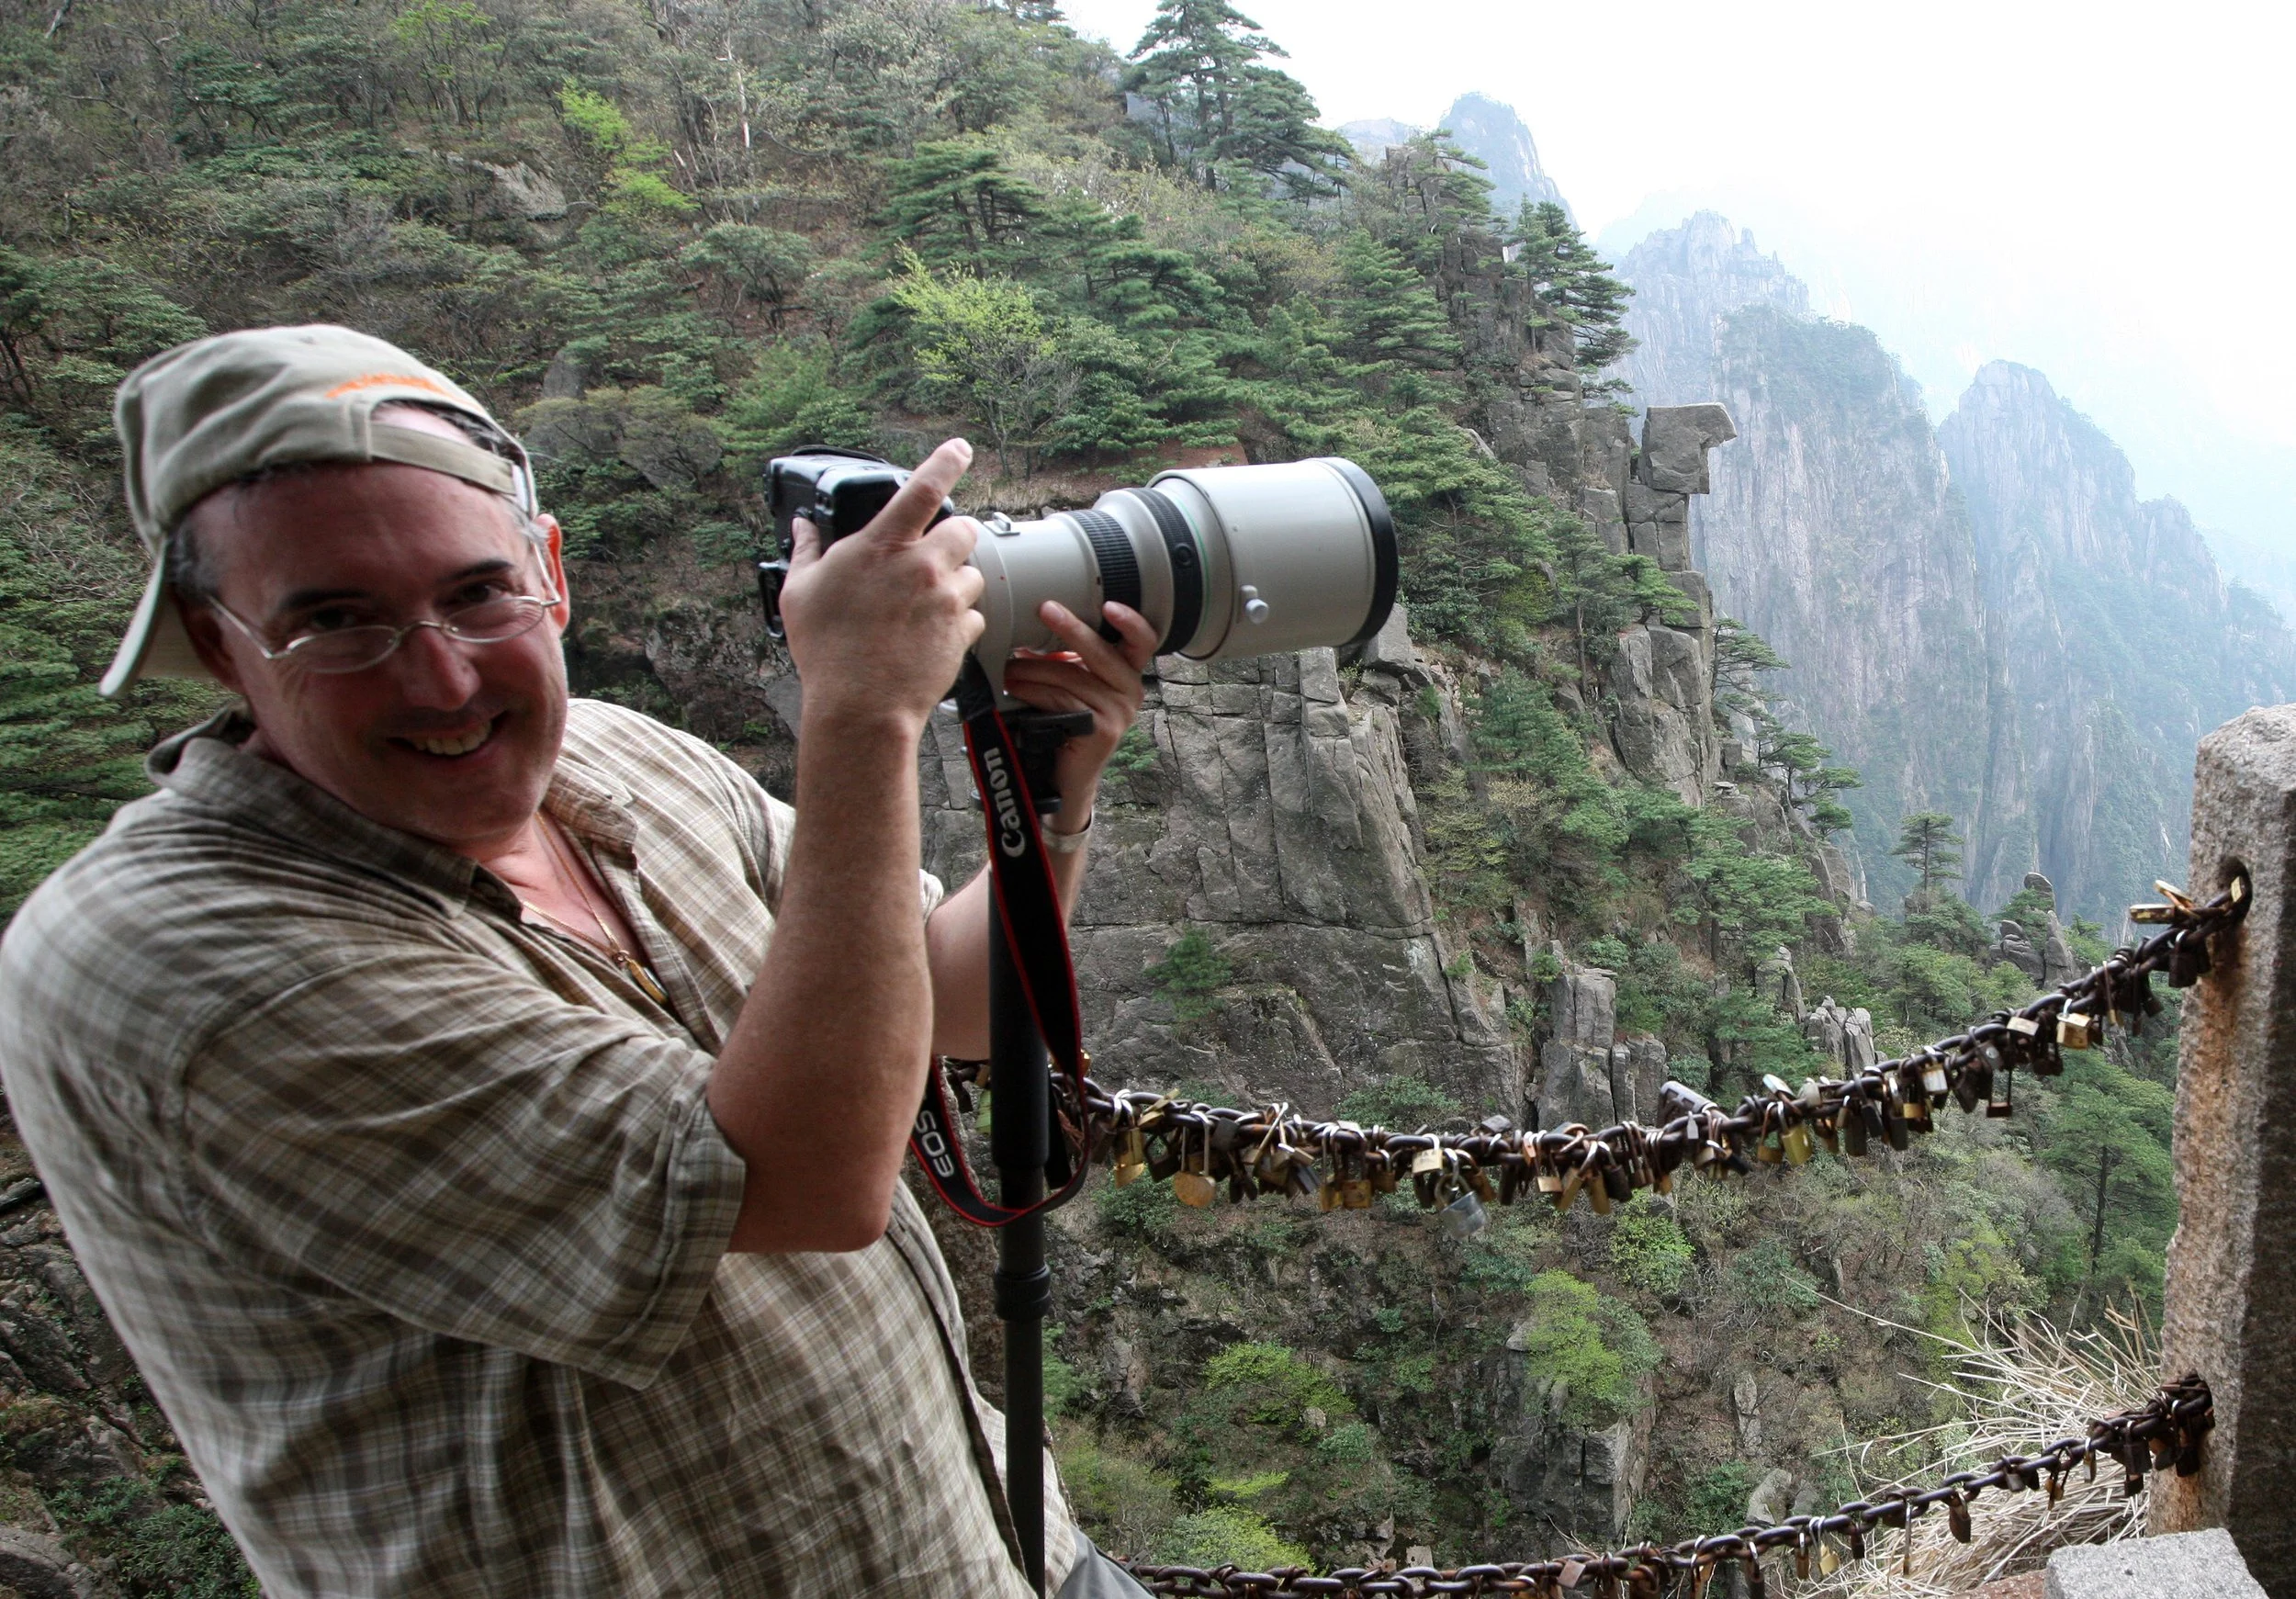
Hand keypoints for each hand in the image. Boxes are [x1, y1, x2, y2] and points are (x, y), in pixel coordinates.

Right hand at [777, 439, 985, 736]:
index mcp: (882, 546)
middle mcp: (922, 565)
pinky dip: (959, 623)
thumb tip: (801, 529)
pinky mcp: (962, 632)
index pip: (923, 486)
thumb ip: (806, 552)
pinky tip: (931, 637)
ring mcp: (946, 598)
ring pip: (972, 575)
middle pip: (964, 529)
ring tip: (924, 608)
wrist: (861, 707)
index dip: (946, 461)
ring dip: (956, 585)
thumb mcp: (800, 593)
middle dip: (953, 539)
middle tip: (931, 559)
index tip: (960, 448)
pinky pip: (974, 616)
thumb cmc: (826, 651)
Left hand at [1000, 600, 1157, 826]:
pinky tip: (1016, 690)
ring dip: (1034, 669)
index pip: (1143, 641)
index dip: (1131, 621)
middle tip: (1044, 609)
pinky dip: (1034, 692)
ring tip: (1008, 668)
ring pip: (1071, 676)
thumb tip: (1035, 622)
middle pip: (1101, 652)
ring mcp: (1119, 712)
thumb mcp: (1073, 683)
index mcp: (1128, 673)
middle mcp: (1132, 691)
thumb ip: (1069, 657)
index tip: (1109, 605)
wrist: (1066, 775)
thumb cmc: (1066, 722)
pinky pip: (1062, 699)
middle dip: (1070, 628)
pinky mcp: (1101, 730)